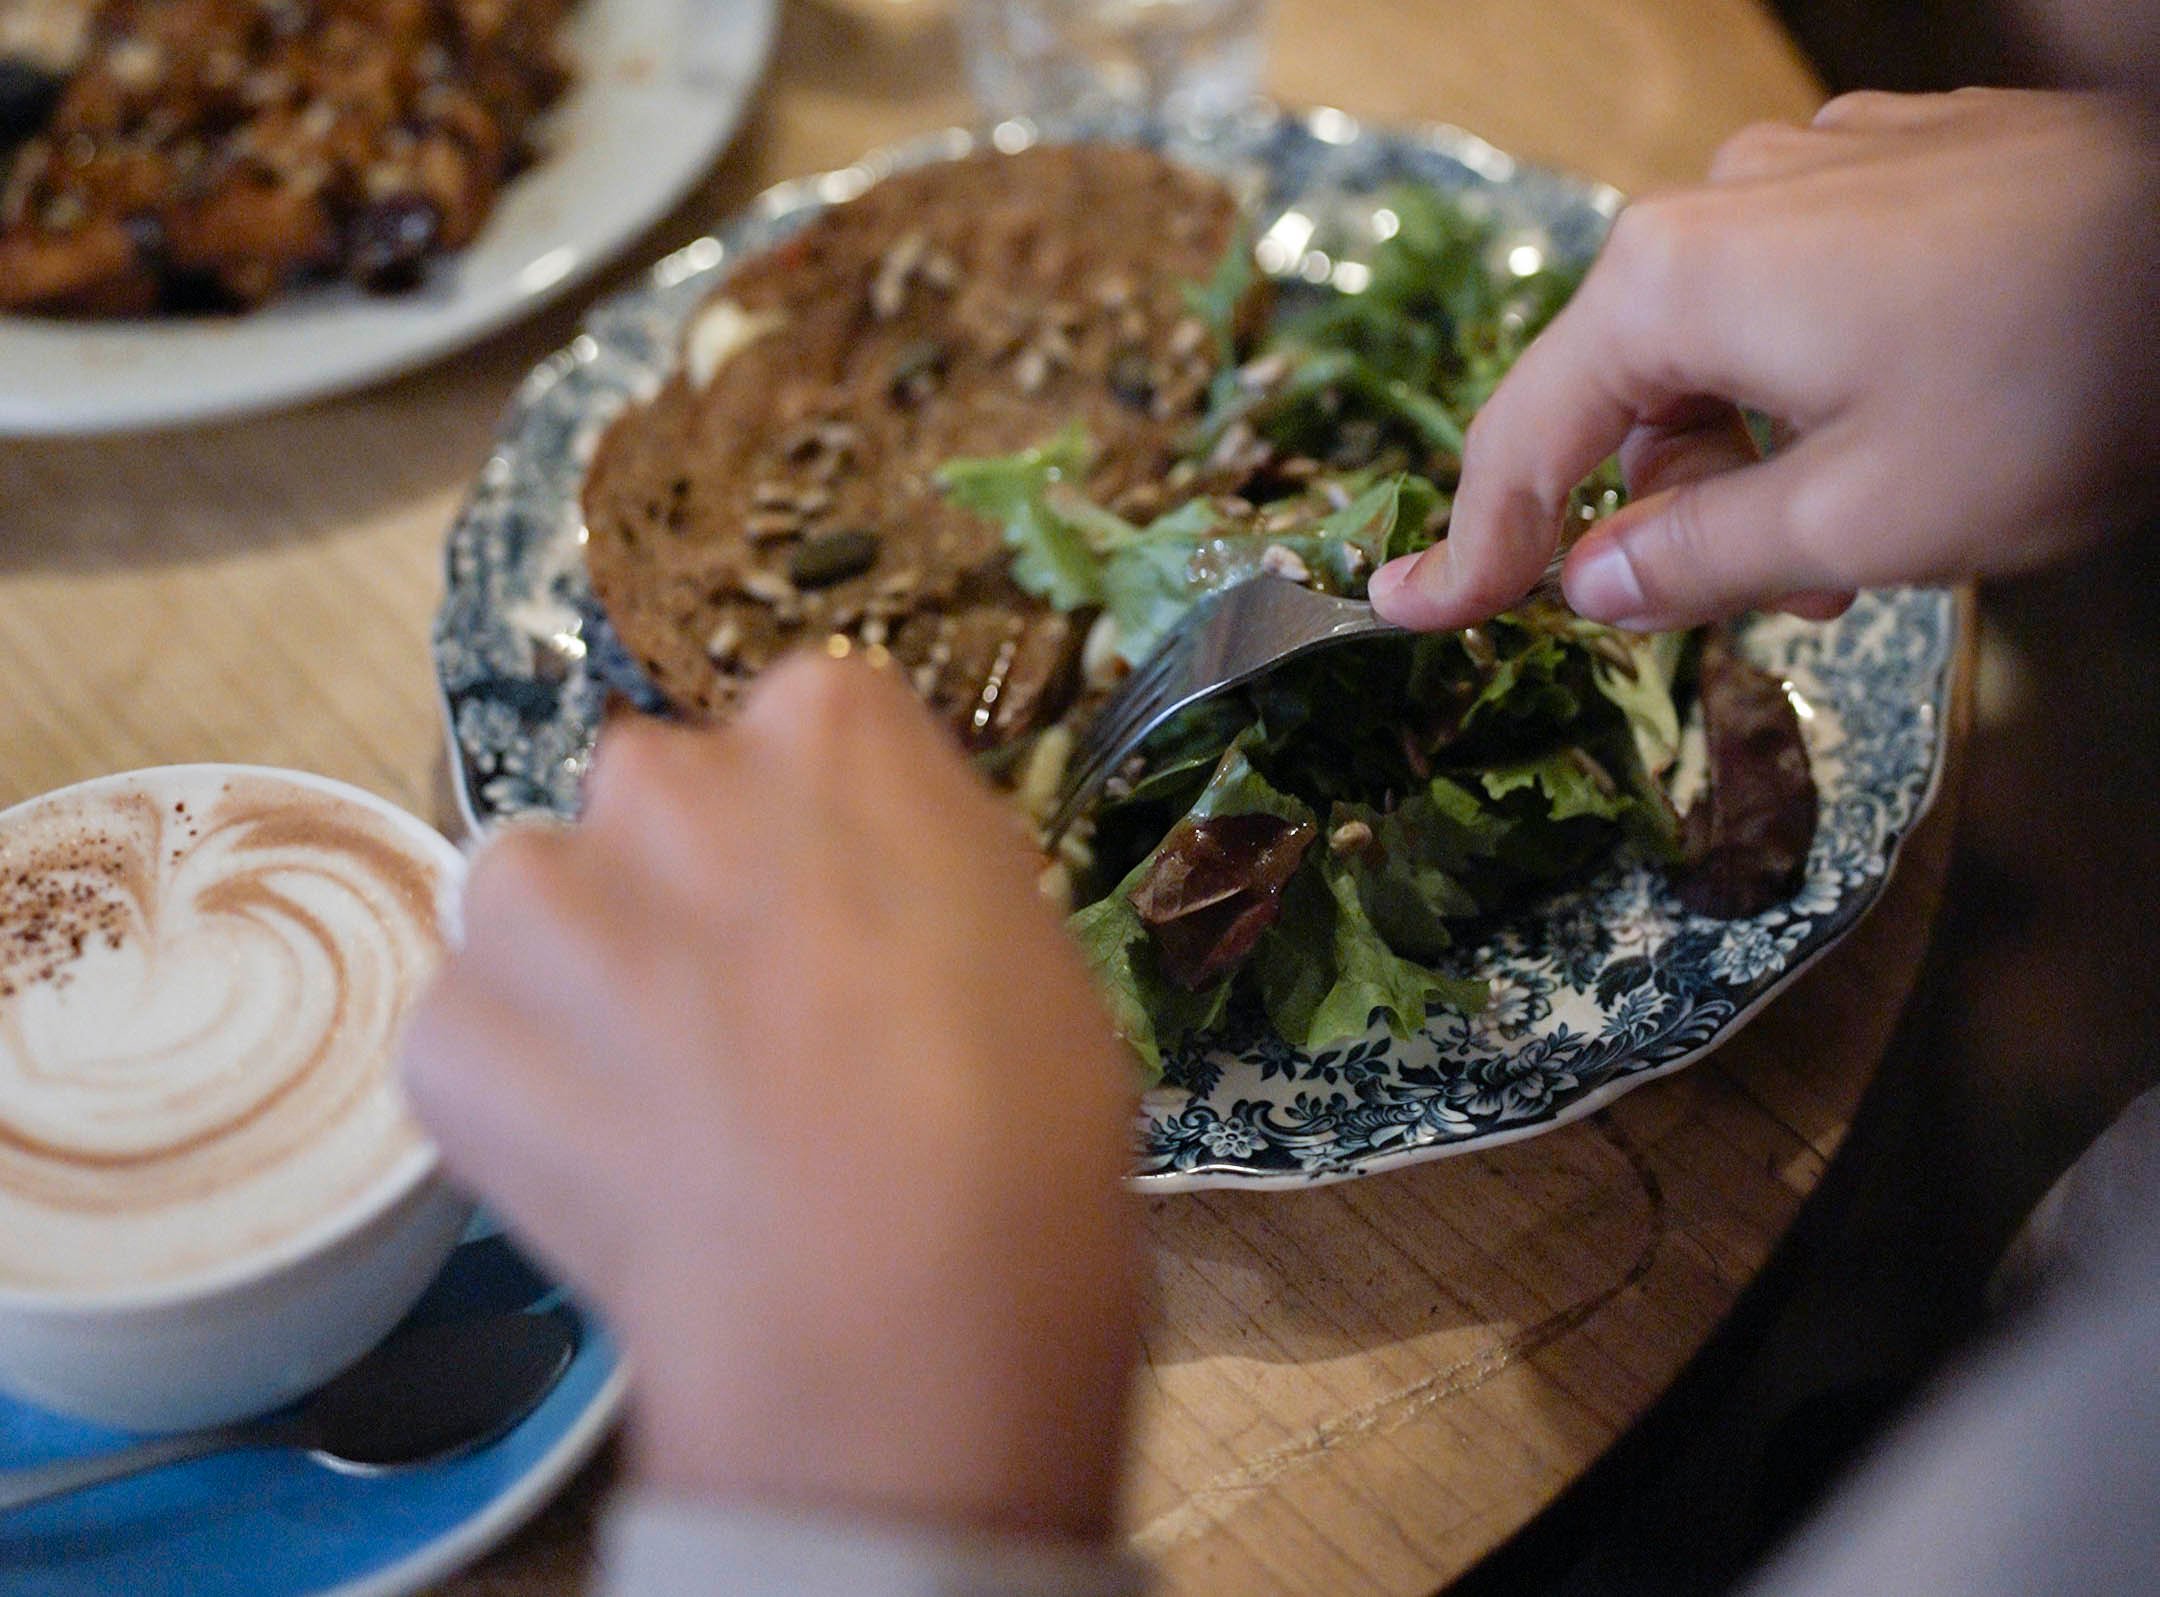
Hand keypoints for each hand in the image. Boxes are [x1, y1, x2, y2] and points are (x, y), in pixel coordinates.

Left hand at [399, 656, 1142, 1541]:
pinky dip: (521, 1092)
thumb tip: (868, 895)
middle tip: (751, 1019)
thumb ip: (921, 870)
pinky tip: (603, 1172)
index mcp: (828, 726)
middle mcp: (661, 774)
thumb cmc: (1018, 1131)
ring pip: (537, 899)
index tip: (850, 921)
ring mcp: (536, 901)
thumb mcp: (1025, 948)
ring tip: (658, 1100)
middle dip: (691, 882)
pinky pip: (477, 1032)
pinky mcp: (450, 1032)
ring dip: (581, 969)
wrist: (888, 1318)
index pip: (809, 729)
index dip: (830, 836)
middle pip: (660, 799)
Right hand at [1368, 89, 2159, 630]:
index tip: (1408, 612)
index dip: (1468, 547)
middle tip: (1767, 602)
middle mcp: (1721, 202)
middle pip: (1624, 391)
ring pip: (1717, 347)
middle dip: (1667, 509)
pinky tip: (1904, 431)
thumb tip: (1591, 585)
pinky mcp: (1898, 163)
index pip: (1521, 437)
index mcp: (1674, 285)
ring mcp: (1815, 168)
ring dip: (1753, 455)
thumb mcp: (1860, 522)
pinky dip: (1810, 386)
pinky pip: (1797, 292)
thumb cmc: (2061, 385)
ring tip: (1866, 536)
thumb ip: (1696, 560)